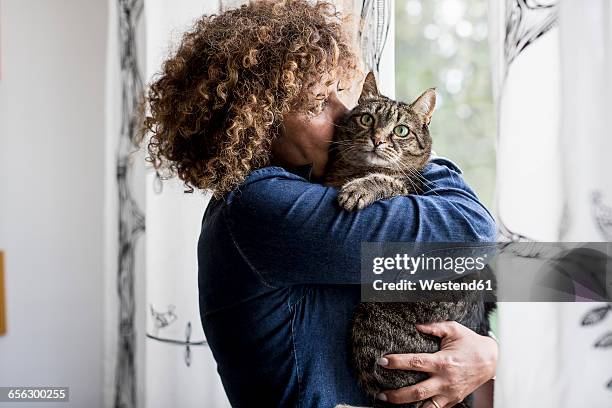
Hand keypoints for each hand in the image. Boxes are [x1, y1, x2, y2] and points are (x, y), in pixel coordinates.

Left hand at [376, 321, 496, 407]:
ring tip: (390, 403)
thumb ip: (434, 327)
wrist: (491, 361)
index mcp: (443, 362)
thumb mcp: (453, 329)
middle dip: (396, 395)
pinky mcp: (453, 400)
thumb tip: (416, 326)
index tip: (382, 361)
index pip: (415, 363)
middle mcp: (445, 380)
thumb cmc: (470, 343)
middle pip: (417, 391)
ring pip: (426, 406)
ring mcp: (450, 393)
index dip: (396, 362)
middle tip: (381, 393)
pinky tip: (409, 407)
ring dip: (407, 407)